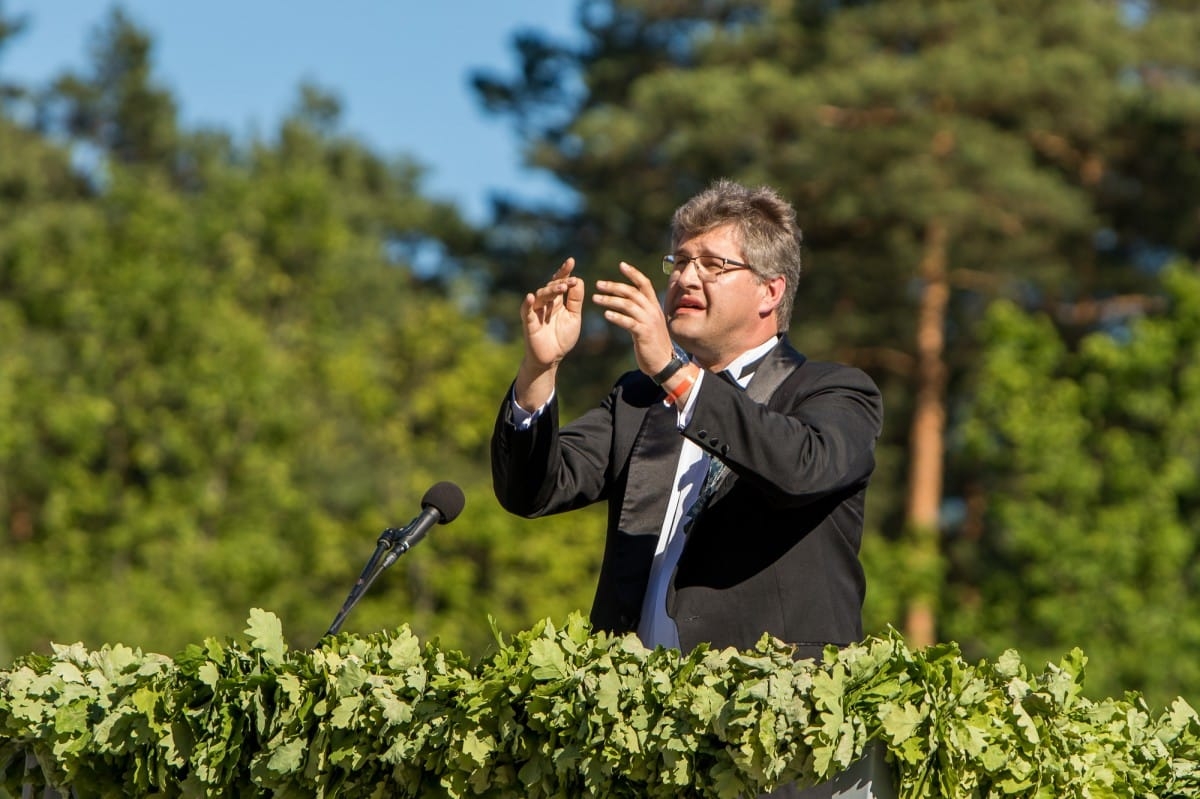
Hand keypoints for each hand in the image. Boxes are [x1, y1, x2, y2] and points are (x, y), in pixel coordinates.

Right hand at [521, 258, 583, 368]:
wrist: (552, 358)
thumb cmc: (562, 338)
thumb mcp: (574, 317)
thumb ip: (576, 300)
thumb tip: (579, 280)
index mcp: (557, 300)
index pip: (560, 281)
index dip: (564, 271)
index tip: (571, 261)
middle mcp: (546, 303)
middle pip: (550, 286)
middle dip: (561, 282)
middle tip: (571, 282)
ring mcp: (536, 311)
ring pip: (540, 295)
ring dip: (550, 290)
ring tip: (561, 288)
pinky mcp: (528, 321)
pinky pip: (526, 310)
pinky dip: (528, 303)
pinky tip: (530, 297)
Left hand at [593, 262, 675, 377]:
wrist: (665, 364)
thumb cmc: (654, 344)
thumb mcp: (649, 323)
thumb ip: (640, 312)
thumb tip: (627, 303)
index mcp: (654, 306)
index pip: (645, 284)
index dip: (633, 273)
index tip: (621, 265)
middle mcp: (652, 311)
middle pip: (633, 292)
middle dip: (614, 286)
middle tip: (598, 284)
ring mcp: (649, 322)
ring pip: (628, 305)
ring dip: (610, 300)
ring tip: (595, 298)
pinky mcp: (644, 334)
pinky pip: (629, 322)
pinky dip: (617, 317)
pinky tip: (606, 314)